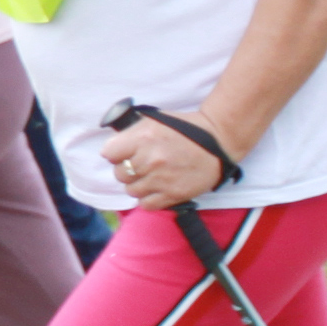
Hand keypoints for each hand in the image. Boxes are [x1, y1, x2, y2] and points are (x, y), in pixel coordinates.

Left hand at [98, 107, 236, 208]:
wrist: (217, 141)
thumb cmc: (185, 129)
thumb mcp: (154, 121)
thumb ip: (132, 134)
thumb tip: (113, 148)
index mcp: (143, 137)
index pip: (109, 153)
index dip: (116, 153)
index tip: (123, 153)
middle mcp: (149, 159)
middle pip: (119, 174)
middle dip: (127, 169)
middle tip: (142, 164)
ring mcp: (160, 178)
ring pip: (131, 191)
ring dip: (138, 185)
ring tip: (151, 176)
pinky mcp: (172, 194)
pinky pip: (145, 204)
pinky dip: (148, 198)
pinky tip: (157, 188)